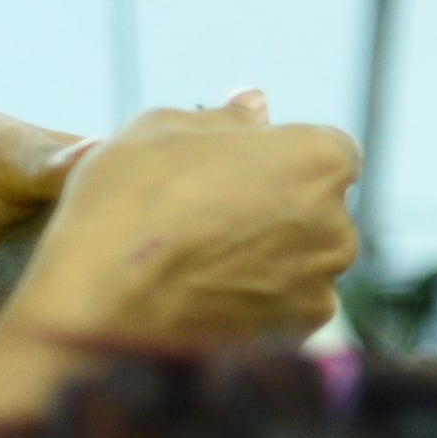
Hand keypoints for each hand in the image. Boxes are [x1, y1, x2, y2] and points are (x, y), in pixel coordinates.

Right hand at [1, 93, 361, 348]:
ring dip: (268, 255)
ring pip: (302, 259)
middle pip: (318, 207)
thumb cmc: (126, 205)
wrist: (99, 307)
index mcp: (319, 160)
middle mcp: (337, 225)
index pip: (328, 149)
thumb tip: (256, 105)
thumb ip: (224, 117)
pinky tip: (203, 295)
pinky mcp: (299, 332)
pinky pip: (286, 304)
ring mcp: (321, 284)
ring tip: (197, 261)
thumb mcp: (163, 130)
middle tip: (205, 216)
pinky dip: (256, 299)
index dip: (282, 155)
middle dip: (277, 206)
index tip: (236, 168)